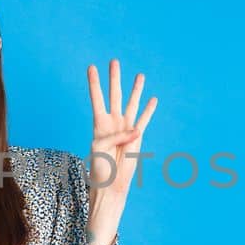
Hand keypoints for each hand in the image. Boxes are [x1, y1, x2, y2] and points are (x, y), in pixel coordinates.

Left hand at [86, 58, 157, 196]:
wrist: (111, 183)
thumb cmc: (101, 166)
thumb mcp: (101, 147)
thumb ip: (117, 135)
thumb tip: (136, 129)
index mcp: (98, 123)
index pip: (96, 98)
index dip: (94, 83)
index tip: (91, 67)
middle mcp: (112, 122)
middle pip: (114, 95)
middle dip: (114, 79)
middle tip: (114, 61)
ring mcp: (126, 127)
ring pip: (131, 103)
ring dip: (135, 90)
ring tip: (139, 75)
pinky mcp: (138, 136)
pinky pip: (144, 120)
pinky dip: (149, 110)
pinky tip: (153, 99)